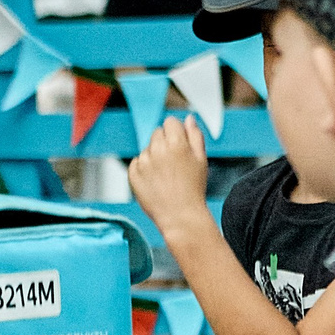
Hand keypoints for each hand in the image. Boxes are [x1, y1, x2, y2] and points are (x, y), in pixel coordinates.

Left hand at [127, 115, 211, 231]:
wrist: (180, 216)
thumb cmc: (193, 189)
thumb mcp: (201, 159)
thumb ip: (195, 135)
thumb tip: (188, 118)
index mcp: (177, 143)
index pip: (170, 122)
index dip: (176, 132)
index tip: (179, 145)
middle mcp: (158, 150)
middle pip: (157, 133)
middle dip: (164, 143)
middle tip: (173, 163)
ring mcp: (143, 162)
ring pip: (147, 148)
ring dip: (154, 156)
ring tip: (165, 175)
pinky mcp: (133, 174)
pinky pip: (136, 162)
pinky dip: (143, 169)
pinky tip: (155, 181)